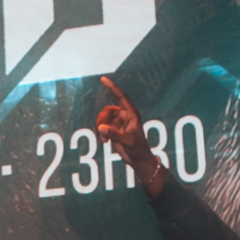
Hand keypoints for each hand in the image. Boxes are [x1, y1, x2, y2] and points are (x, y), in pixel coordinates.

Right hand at [93, 78, 165, 195]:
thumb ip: (114, 134)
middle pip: (107, 111)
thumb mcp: (127, 142)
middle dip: (102, 120)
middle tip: (102, 132)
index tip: (102, 79)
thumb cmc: (138, 149)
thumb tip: (101, 127)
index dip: (112, 87)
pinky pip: (101, 126)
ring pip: (102, 118)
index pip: (121, 96)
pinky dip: (100, 133)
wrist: (139, 160)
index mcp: (131, 114)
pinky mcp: (113, 129)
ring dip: (100, 128)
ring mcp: (119, 122)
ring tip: (104, 140)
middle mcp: (124, 116)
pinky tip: (104, 142)